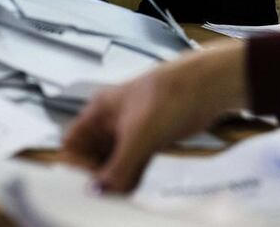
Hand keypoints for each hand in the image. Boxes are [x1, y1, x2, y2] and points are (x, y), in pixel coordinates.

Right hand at [61, 39, 248, 192]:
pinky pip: (132, 164)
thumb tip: (100, 190)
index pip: (72, 142)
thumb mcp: (140, 135)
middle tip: (106, 192)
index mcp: (100, 111)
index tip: (87, 183)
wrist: (207, 87)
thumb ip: (118, 166)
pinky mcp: (148, 141)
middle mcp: (111, 121)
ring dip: (115, 178)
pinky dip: (131, 176)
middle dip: (97, 175)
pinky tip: (134, 185)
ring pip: (112, 162)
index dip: (75, 163)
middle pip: (91, 156)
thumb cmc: (173, 92)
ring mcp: (130, 132)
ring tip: (121, 190)